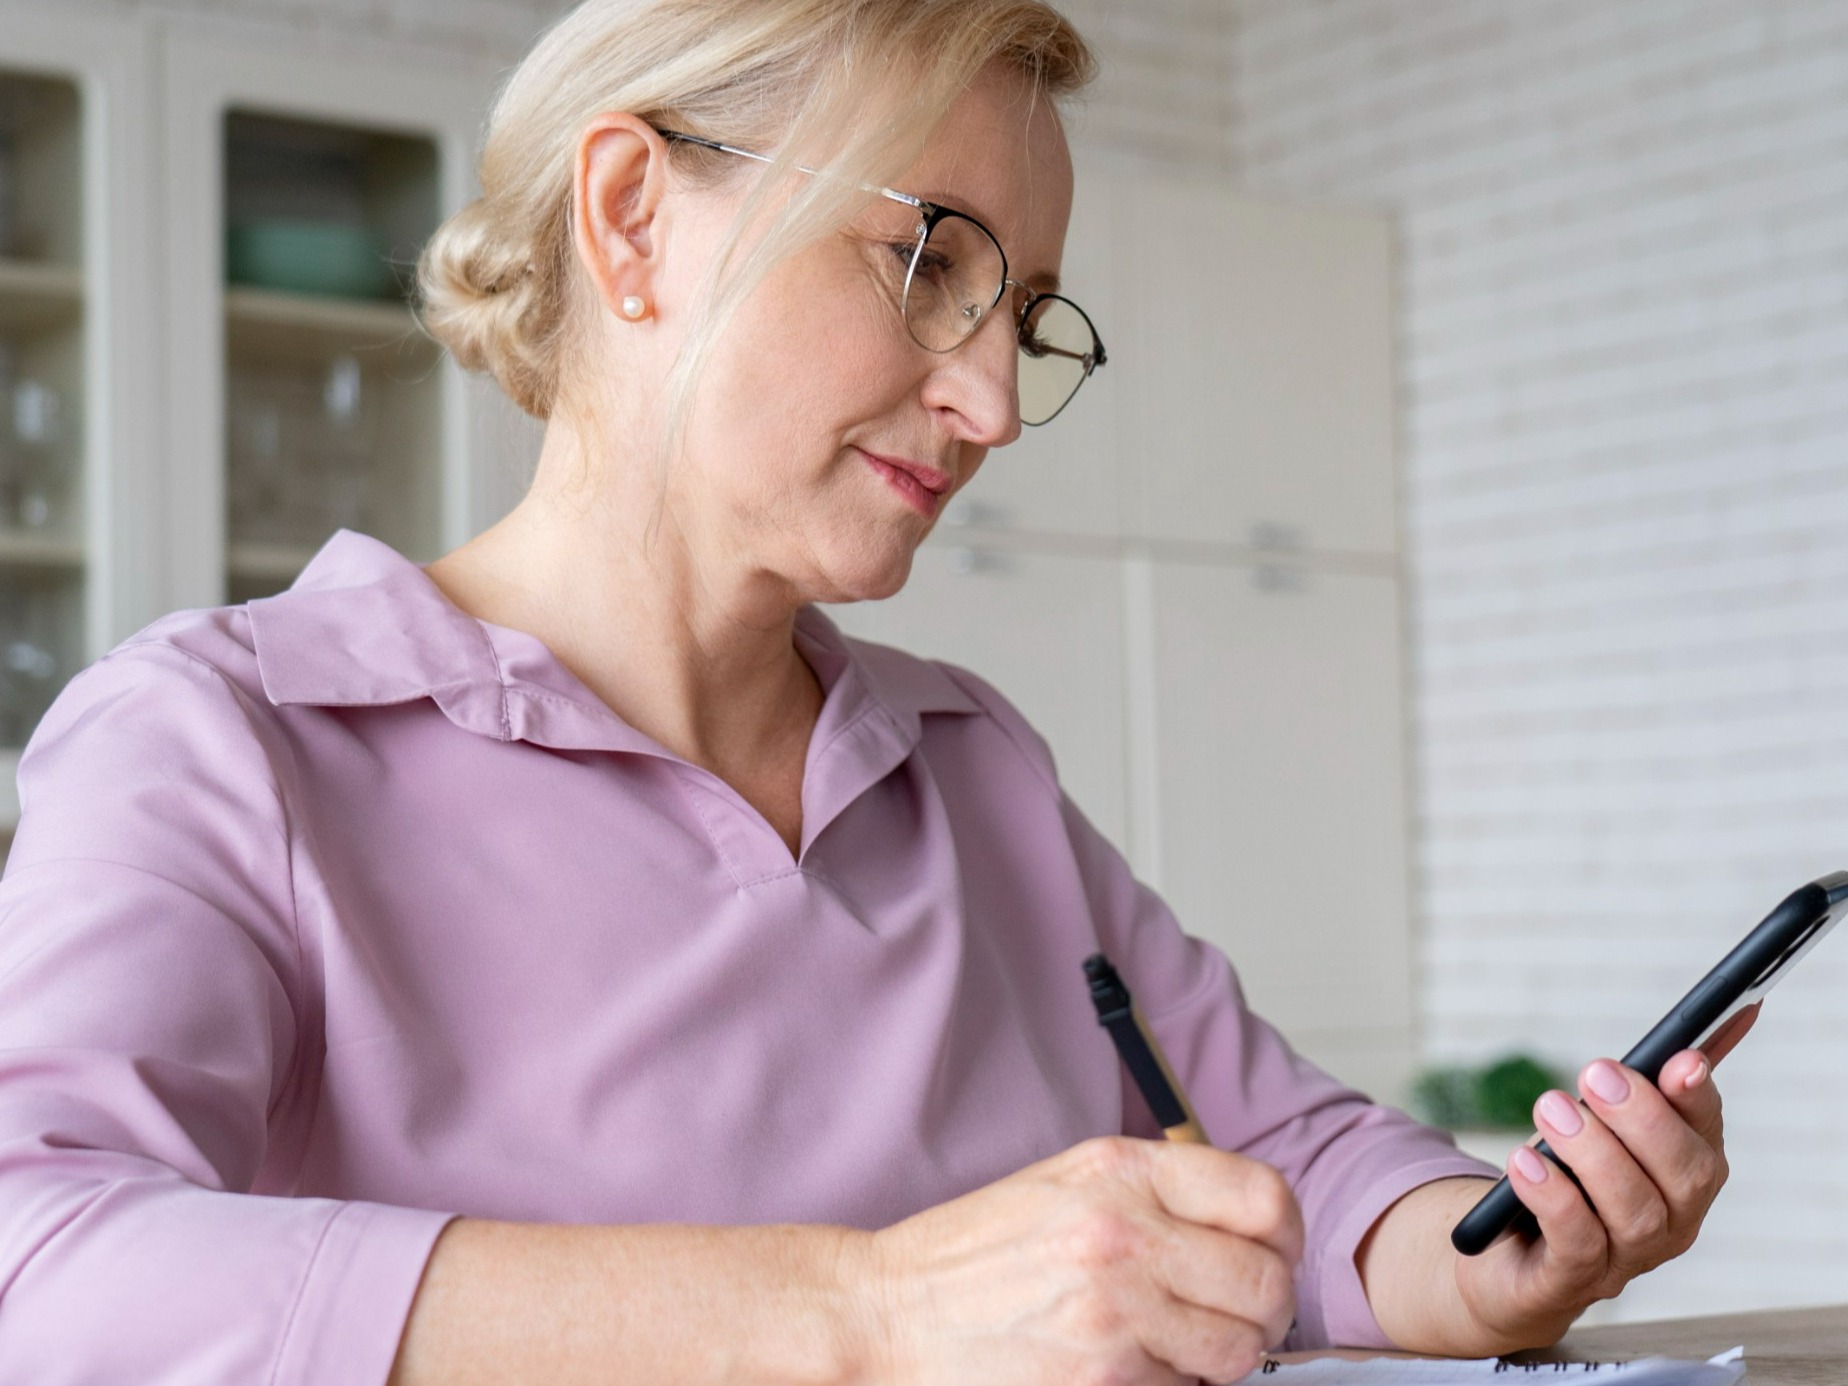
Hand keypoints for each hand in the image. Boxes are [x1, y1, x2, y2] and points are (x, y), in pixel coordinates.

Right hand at [856, 1135, 1303, 1385]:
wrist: (887, 1313)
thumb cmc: (973, 1256)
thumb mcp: (1064, 1185)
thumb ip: (1154, 1193)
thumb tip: (1244, 1229)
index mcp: (1121, 1170)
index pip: (1264, 1196)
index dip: (1283, 1236)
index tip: (1270, 1255)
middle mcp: (1126, 1233)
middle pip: (1266, 1282)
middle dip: (1263, 1310)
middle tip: (1233, 1317)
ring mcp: (1116, 1312)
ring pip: (1238, 1350)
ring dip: (1224, 1357)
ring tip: (1179, 1347)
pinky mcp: (1105, 1381)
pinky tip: (1132, 1368)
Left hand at [1455, 1004, 1758, 1348]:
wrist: (1506, 1257)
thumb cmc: (1560, 1177)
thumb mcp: (1589, 1129)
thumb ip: (1624, 1093)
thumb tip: (1677, 1045)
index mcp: (1683, 1175)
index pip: (1706, 1134)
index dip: (1698, 1098)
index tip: (1681, 1059)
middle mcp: (1671, 1223)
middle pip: (1685, 1175)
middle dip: (1643, 1119)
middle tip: (1596, 1073)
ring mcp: (1627, 1259)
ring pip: (1634, 1210)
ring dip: (1592, 1151)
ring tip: (1551, 1106)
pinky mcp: (1572, 1281)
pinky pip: (1576, 1241)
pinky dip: (1552, 1195)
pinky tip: (1523, 1161)